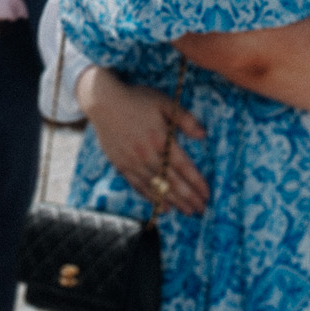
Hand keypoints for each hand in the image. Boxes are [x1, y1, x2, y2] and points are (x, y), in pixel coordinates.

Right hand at [78, 66, 207, 214]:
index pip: (183, 166)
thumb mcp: (164, 102)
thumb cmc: (136, 99)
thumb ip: (185, 119)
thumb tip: (203, 135)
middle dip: (189, 197)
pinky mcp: (121, 164)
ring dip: (174, 201)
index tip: (207, 194)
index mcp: (160, 139)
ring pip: (157, 187)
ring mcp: (133, 161)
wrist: (102, 101)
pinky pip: (139, 186)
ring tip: (187, 211)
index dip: (197, 182)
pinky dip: (152, 198)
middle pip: (172, 181)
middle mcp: (147, 154)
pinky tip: (163, 206)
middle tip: (202, 209)